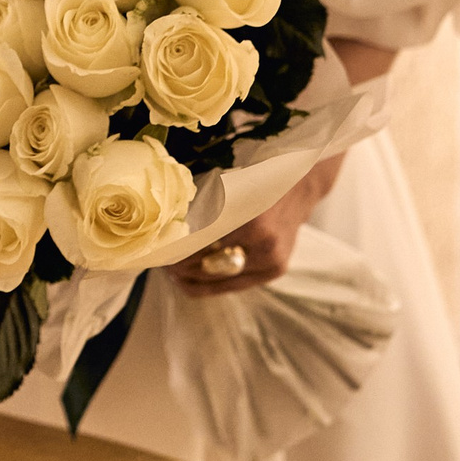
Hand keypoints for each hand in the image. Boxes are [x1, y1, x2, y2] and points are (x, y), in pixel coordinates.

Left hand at [172, 158, 340, 298]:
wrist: (302, 184)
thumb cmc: (259, 176)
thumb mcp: (230, 181)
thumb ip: (205, 203)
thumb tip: (167, 222)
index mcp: (251, 220)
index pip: (203, 244)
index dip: (177, 251)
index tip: (158, 250)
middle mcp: (264, 245)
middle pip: (210, 266)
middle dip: (182, 266)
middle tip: (160, 262)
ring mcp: (271, 261)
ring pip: (221, 280)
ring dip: (193, 278)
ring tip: (172, 273)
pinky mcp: (275, 270)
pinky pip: (235, 284)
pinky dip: (212, 283)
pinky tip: (191, 280)